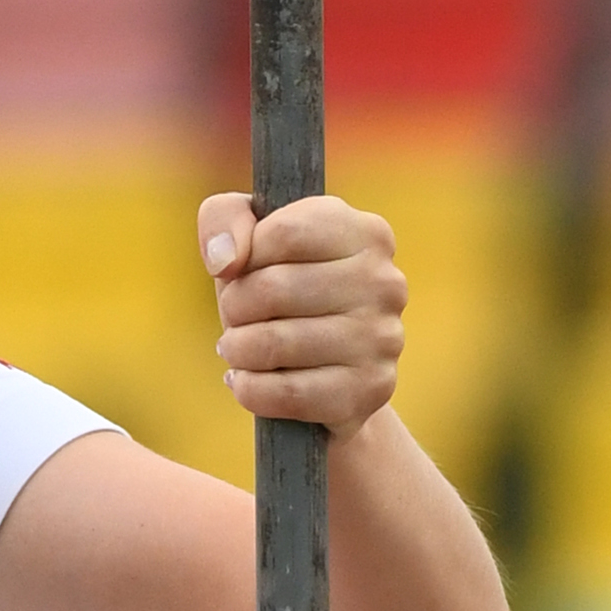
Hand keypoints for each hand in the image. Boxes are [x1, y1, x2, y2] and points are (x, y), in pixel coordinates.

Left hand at [197, 190, 404, 437]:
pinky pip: (287, 393)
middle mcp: (385, 282)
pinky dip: (249, 389)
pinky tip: (246, 381)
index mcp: (367, 233)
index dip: (245, 257)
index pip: (283, 234)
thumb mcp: (252, 238)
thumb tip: (225, 261)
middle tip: (235, 318)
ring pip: (274, 343)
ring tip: (237, 349)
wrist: (329, 374)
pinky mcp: (369, 390)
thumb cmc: (283, 292)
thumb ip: (224, 217)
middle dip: (234, 308)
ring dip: (237, 349)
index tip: (243, 272)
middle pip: (273, 289)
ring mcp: (382, 339)